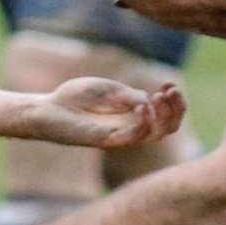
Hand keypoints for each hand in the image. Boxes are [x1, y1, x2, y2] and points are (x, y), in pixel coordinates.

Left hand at [26, 79, 185, 146]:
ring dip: (162, 116)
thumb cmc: (76, 98)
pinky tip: (141, 106)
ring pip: (155, 136)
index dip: (175, 103)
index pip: (166, 117)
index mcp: (134, 115)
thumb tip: (154, 100)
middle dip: (176, 110)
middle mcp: (131, 128)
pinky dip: (143, 123)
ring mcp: (120, 136)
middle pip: (168, 129)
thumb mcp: (110, 90)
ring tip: (156, 98)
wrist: (48, 108)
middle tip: (169, 90)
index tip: (169, 84)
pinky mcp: (105, 140)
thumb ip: (131, 96)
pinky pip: (132, 138)